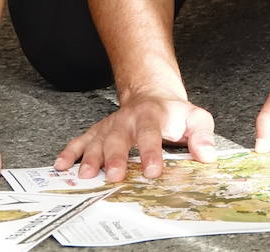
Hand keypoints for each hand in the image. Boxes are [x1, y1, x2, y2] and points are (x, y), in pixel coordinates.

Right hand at [55, 92, 215, 181]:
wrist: (150, 93)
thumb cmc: (173, 113)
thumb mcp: (196, 118)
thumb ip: (202, 135)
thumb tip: (207, 155)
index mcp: (152, 116)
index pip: (151, 134)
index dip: (151, 153)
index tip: (152, 171)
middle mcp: (127, 120)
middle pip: (119, 138)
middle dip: (115, 158)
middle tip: (114, 176)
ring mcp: (110, 126)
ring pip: (97, 141)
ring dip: (90, 158)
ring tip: (85, 176)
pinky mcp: (98, 131)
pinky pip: (81, 140)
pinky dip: (69, 152)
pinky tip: (62, 165)